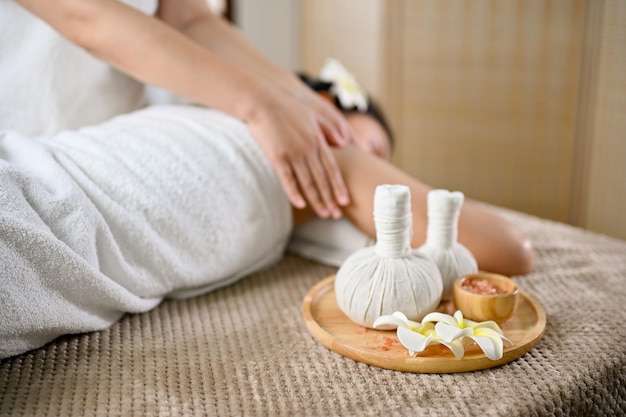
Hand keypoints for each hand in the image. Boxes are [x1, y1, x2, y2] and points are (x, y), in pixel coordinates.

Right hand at [247, 84, 351, 218]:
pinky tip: (300, 204)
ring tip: (324, 214)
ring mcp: (293, 154)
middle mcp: (308, 149)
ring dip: (316, 200)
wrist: (263, 101)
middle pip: (322, 180)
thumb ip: (329, 128)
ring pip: (308, 182)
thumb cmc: (288, 107)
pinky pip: (287, 179)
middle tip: (336, 216)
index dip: (338, 186)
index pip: (331, 169)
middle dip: (330, 199)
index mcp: (318, 140)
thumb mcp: (313, 114)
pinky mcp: (277, 156)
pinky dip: (294, 192)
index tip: (345, 201)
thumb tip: (344, 142)